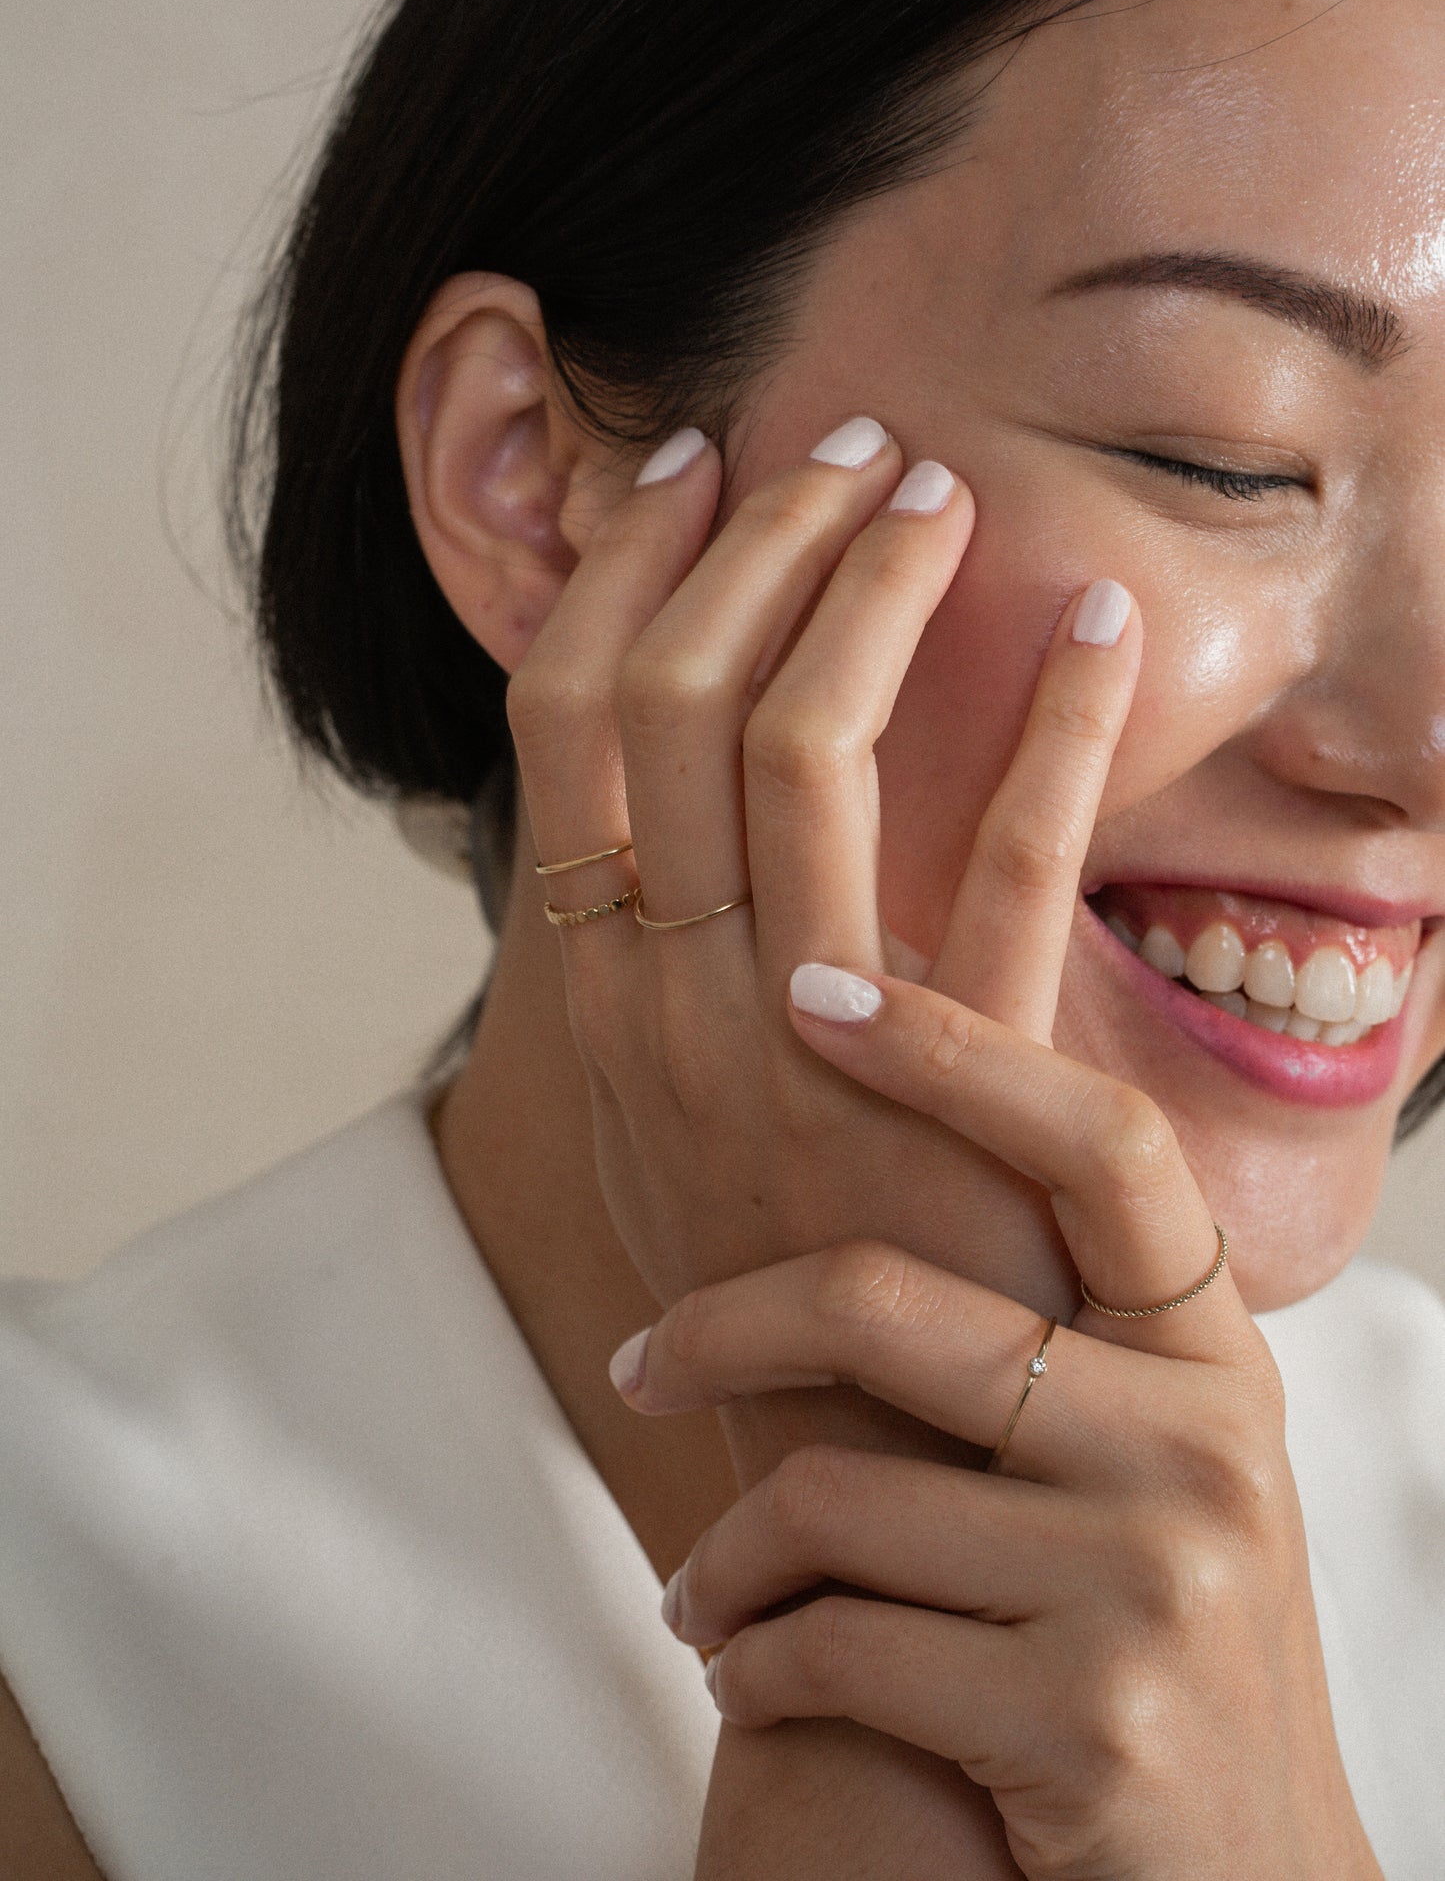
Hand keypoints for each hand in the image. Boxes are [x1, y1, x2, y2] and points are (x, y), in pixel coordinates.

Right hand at [506, 418, 1143, 1878]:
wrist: (848, 1493)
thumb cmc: (749, 1287)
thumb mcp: (638, 1121)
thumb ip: (631, 969)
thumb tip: (637, 811)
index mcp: (589, 994)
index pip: (567, 722)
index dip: (618, 575)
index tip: (681, 479)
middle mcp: (672, 1001)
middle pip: (676, 698)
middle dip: (754, 541)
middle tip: (836, 451)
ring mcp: (809, 1043)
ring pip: (803, 745)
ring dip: (868, 589)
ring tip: (933, 495)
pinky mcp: (962, 1090)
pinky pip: (1008, 866)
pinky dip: (1058, 727)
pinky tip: (1098, 628)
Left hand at [612, 984, 1380, 1880]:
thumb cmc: (1150, 1639)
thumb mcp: (1154, 1465)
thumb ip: (1061, 1333)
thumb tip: (880, 1154)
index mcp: (1221, 1358)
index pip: (1101, 1144)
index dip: (955, 1049)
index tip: (815, 991)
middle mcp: (1207, 1448)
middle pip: (894, 1306)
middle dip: (720, 1330)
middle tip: (638, 1361)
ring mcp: (1153, 1585)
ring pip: (834, 1498)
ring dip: (725, 1559)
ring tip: (706, 1592)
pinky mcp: (1082, 1722)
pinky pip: (836, 1643)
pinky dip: (757, 1660)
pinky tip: (753, 1671)